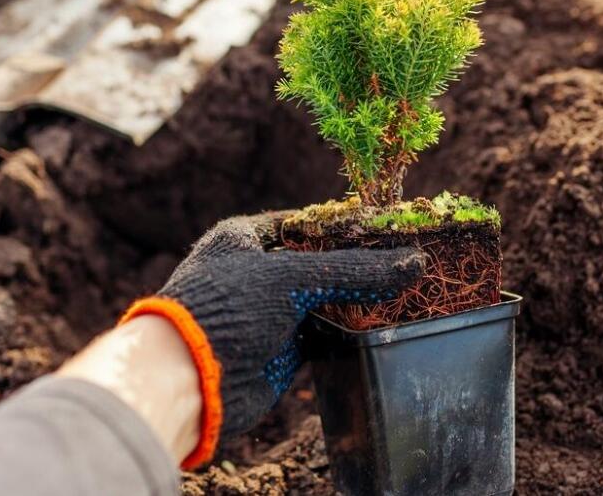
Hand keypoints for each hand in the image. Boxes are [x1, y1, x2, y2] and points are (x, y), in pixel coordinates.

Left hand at [119, 212, 424, 466]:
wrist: (188, 381)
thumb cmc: (226, 310)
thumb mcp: (290, 278)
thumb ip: (353, 269)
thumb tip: (415, 263)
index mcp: (246, 238)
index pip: (309, 222)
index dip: (350, 225)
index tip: (394, 228)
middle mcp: (257, 271)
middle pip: (321, 262)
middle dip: (361, 264)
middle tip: (409, 260)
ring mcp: (269, 312)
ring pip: (325, 298)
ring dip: (359, 298)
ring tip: (407, 289)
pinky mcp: (281, 348)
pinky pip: (324, 331)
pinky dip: (350, 329)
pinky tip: (383, 323)